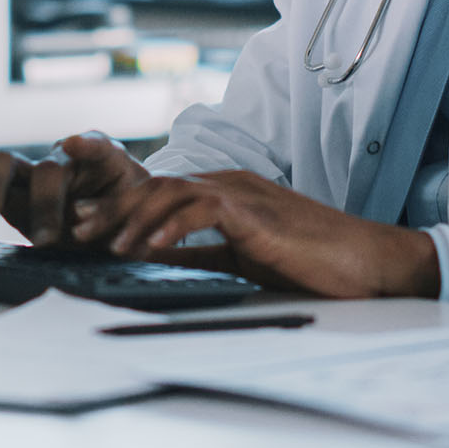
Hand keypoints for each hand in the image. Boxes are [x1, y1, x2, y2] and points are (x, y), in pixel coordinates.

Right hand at [0, 131, 147, 245]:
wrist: (113, 226)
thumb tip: (86, 219)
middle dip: (44, 201)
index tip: (71, 146)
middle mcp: (65, 161)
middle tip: (47, 238)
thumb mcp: (136, 219)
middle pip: (49, 168)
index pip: (97, 147)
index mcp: (105, 161)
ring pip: (7, 163)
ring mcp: (34, 173)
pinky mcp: (10, 190)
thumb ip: (114, 217)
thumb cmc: (130, 218)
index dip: (84, 145)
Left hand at [69, 169, 440, 299]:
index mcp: (225, 191)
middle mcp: (229, 183)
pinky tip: (148, 248)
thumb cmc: (313, 262)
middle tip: (78, 230)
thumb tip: (159, 263)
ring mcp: (243, 194)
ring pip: (171, 193)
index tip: (87, 224)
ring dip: (132, 217)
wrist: (370, 262)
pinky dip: (170, 228)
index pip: (160, 190)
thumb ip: (205, 254)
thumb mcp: (244, 259)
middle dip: (112, 208)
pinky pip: (202, 212)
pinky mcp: (256, 214)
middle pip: (156, 186)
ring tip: (104, 243)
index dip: (119, 205)